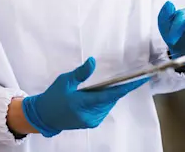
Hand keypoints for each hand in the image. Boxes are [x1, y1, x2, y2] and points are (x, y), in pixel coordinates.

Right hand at [22, 57, 149, 136]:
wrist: (44, 116)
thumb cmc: (53, 96)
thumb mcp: (64, 81)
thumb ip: (80, 73)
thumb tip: (93, 61)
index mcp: (83, 104)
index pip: (111, 95)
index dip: (127, 87)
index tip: (140, 80)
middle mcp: (91, 115)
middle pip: (111, 99)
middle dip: (118, 87)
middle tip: (127, 74)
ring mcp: (91, 120)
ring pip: (108, 103)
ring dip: (111, 93)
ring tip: (113, 81)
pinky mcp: (91, 122)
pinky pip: (103, 108)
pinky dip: (105, 99)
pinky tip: (101, 90)